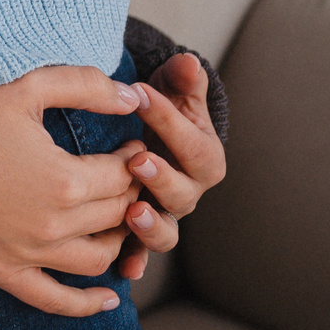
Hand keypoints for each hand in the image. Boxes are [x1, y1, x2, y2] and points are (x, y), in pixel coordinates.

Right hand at [0, 65, 153, 317]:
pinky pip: (55, 301)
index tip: (130, 148)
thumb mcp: (22, 86)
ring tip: (114, 221)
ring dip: (117, 241)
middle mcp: (55, 224)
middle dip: (129, 194)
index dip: (134, 160)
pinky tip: (108, 300)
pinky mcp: (2, 272)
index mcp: (65, 179)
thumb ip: (83, 86)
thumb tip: (131, 97)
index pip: (123, 177)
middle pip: (115, 215)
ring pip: (97, 259)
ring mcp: (29, 254)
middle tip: (125, 178)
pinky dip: (86, 305)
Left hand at [114, 51, 226, 266]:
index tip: (140, 94)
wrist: (150, 132)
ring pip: (168, 231)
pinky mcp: (141, 233)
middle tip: (137, 160)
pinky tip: (124, 269)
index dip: (168, 119)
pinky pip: (140, 253)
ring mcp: (166, 215)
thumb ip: (183, 78)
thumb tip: (188, 60)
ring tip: (133, 212)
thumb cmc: (162, 107)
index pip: (191, 142)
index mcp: (205, 158)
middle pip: (183, 193)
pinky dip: (135, 262)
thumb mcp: (173, 88)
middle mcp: (189, 191)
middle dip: (161, 178)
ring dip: (152, 226)